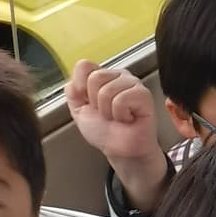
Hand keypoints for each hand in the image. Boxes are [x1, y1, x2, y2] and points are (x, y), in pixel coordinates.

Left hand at [66, 61, 168, 210]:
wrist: (119, 150)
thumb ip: (72, 92)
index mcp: (104, 77)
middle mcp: (119, 76)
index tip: (89, 103)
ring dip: (108, 111)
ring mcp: (133, 84)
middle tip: (106, 112)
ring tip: (117, 116)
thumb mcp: (79, 110)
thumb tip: (73, 81)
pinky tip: (127, 118)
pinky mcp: (143, 94)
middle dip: (95, 102)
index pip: (85, 66)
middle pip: (95, 77)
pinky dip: (120, 114)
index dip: (81, 87)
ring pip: (107, 90)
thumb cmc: (104, 131)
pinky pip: (121, 99)